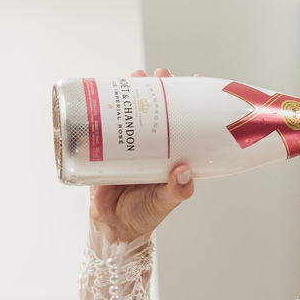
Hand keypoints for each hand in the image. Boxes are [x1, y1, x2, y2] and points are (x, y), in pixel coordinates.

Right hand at [88, 68, 195, 243]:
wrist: (113, 227)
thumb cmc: (145, 215)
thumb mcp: (164, 202)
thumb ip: (177, 191)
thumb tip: (182, 171)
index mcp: (172, 154)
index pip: (186, 124)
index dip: (190, 103)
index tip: (197, 80)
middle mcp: (153, 145)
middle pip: (158, 110)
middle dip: (160, 88)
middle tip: (162, 73)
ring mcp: (128, 145)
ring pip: (132, 112)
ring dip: (132, 91)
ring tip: (135, 75)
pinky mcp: (104, 148)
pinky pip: (103, 124)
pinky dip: (102, 107)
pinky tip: (102, 92)